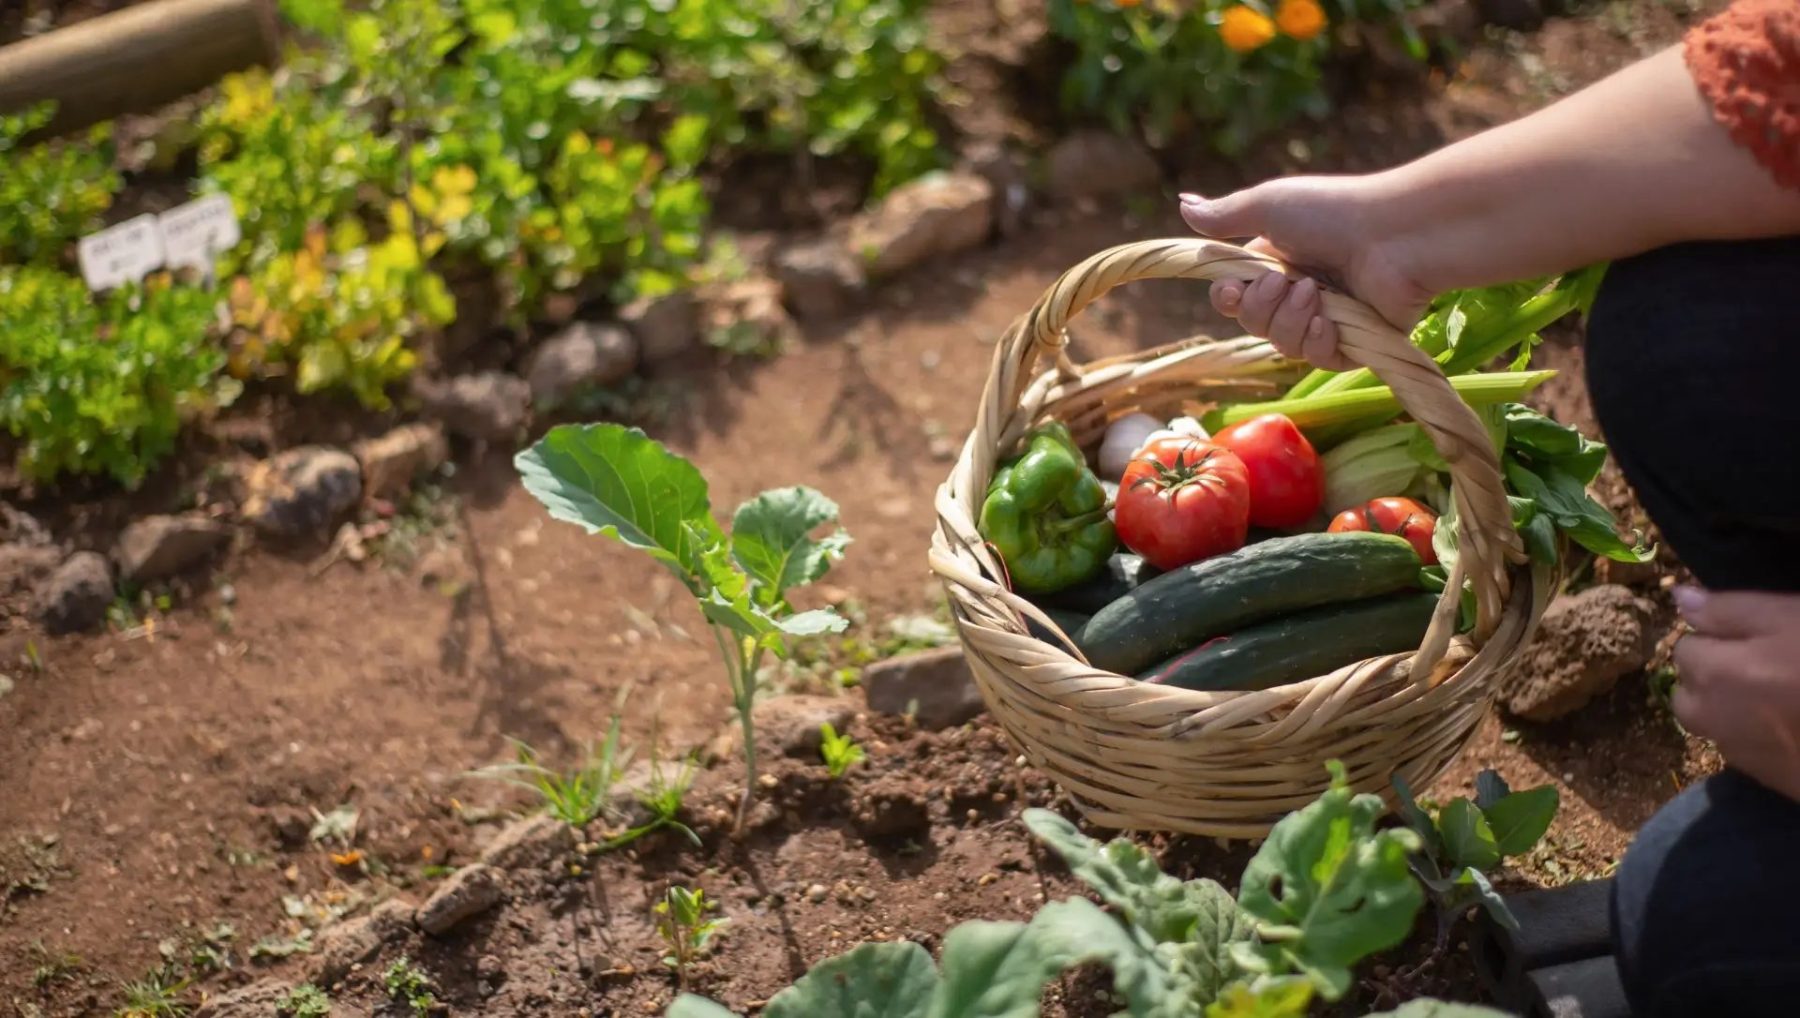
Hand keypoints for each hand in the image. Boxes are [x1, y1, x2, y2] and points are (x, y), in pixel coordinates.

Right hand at [1179, 176, 1433, 371]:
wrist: (1395, 235)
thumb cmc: (1333, 212)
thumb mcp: (1269, 206)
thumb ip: (1224, 215)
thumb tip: (1182, 204)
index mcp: (1277, 263)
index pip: (1234, 296)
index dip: (1227, 299)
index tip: (1231, 290)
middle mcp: (1299, 292)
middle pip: (1253, 324)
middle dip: (1261, 308)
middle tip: (1285, 283)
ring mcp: (1327, 319)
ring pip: (1282, 345)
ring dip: (1291, 321)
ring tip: (1316, 294)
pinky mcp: (1355, 343)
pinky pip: (1317, 359)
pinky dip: (1318, 342)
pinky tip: (1330, 323)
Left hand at [1672, 586, 1799, 801]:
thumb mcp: (1788, 618)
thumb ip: (1728, 610)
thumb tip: (1678, 597)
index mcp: (1713, 673)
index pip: (1685, 648)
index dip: (1716, 637)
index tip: (1753, 636)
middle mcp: (1713, 717)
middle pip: (1688, 692)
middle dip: (1711, 677)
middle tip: (1762, 664)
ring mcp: (1740, 753)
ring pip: (1712, 724)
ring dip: (1728, 708)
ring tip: (1778, 694)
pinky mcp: (1768, 779)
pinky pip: (1743, 749)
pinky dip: (1755, 735)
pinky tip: (1793, 724)